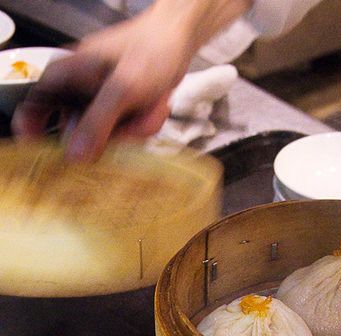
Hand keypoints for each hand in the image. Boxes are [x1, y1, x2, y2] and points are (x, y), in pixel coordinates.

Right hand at [12, 0, 249, 161]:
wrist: (179, 41)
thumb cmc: (149, 51)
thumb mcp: (123, 88)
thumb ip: (97, 122)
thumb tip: (74, 158)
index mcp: (62, 78)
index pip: (32, 112)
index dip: (38, 138)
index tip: (61, 161)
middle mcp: (76, 92)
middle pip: (79, 135)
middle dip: (115, 135)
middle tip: (136, 121)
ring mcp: (98, 102)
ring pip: (108, 138)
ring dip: (136, 129)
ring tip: (152, 106)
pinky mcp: (119, 110)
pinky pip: (126, 134)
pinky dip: (144, 125)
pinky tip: (156, 108)